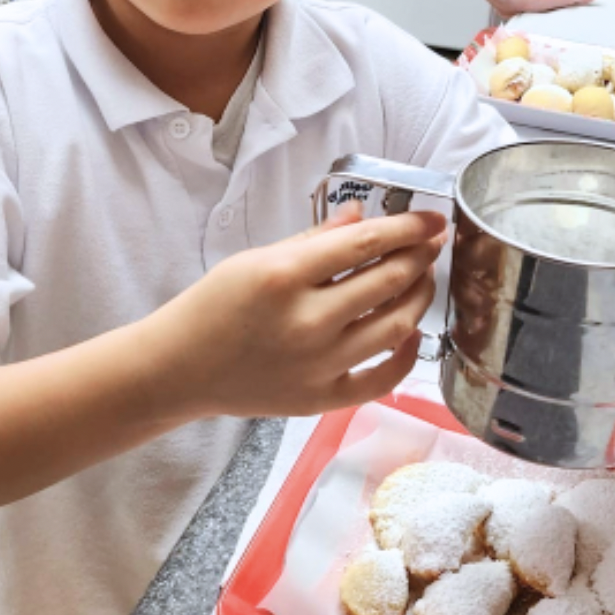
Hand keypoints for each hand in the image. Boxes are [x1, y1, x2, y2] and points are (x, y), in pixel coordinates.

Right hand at [154, 205, 447, 420]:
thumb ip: (315, 238)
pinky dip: (407, 355)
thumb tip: (363, 215)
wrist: (179, 369)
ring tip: (422, 281)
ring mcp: (317, 365)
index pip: (367, 244)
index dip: (410, 227)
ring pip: (395, 327)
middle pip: (388, 282)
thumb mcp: (257, 258)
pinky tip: (411, 333)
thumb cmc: (214, 306)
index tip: (434, 219)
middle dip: (420, 258)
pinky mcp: (321, 399)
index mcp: (285, 276)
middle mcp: (307, 321)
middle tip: (431, 246)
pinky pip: (383, 379)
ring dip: (419, 299)